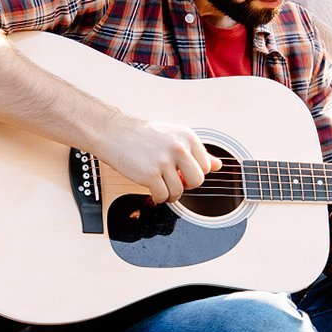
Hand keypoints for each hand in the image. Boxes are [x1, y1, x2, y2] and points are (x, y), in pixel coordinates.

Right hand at [96, 116, 221, 203]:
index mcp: (187, 136)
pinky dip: (158, 198)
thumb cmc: (142, 135)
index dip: (194, 173)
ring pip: (179, 191)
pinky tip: (152, 190)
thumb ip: (196, 151)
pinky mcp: (150, 174)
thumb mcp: (173, 136)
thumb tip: (218, 165)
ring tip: (161, 186)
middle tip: (174, 181)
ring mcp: (164, 161)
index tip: (183, 172)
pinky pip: (163, 196)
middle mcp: (178, 147)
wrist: (114, 133)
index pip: (206, 166)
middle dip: (186, 185)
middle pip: (197, 181)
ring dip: (170, 194)